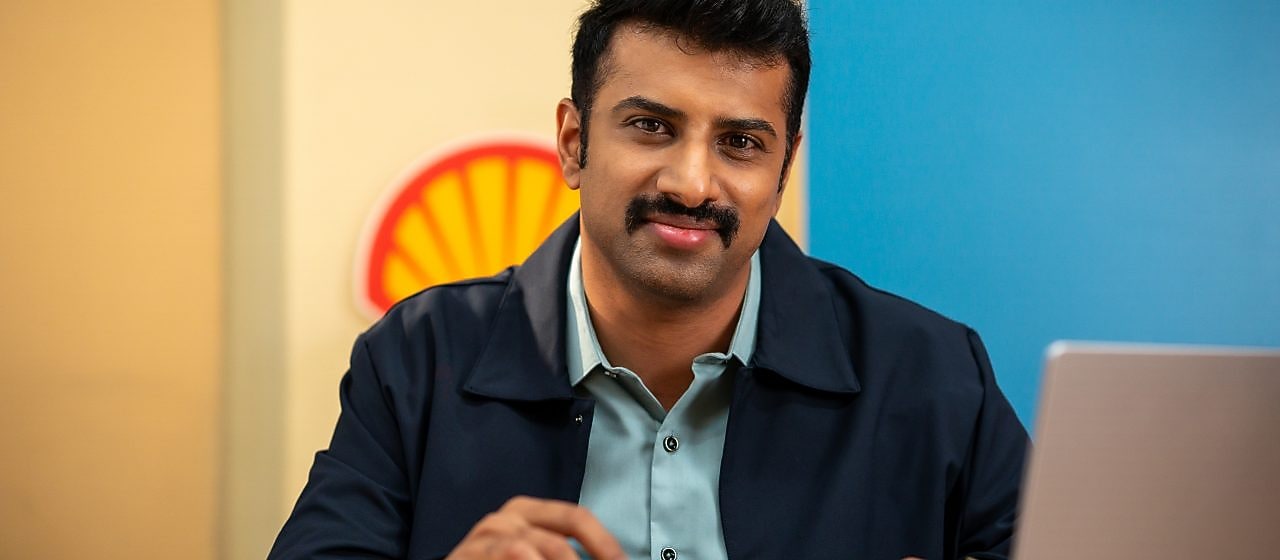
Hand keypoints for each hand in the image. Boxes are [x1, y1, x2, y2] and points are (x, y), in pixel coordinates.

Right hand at [446, 495, 625, 559]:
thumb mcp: (532, 554)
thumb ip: (560, 555)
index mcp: (528, 512)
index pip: (577, 517)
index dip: (605, 543)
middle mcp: (508, 516)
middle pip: (565, 530)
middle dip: (594, 553)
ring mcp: (487, 535)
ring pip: (540, 547)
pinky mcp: (468, 554)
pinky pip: (512, 554)